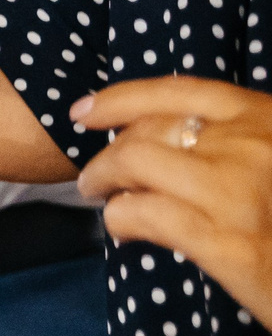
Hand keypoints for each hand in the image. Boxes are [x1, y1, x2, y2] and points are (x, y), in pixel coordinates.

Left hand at [75, 77, 271, 318]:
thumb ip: (236, 145)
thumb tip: (158, 140)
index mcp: (268, 119)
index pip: (181, 92)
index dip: (121, 98)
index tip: (83, 110)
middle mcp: (253, 145)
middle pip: (149, 130)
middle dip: (110, 153)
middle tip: (96, 177)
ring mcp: (238, 192)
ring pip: (134, 163)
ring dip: (103, 180)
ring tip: (100, 199)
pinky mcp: (227, 242)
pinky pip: (143, 213)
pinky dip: (120, 218)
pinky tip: (122, 230)